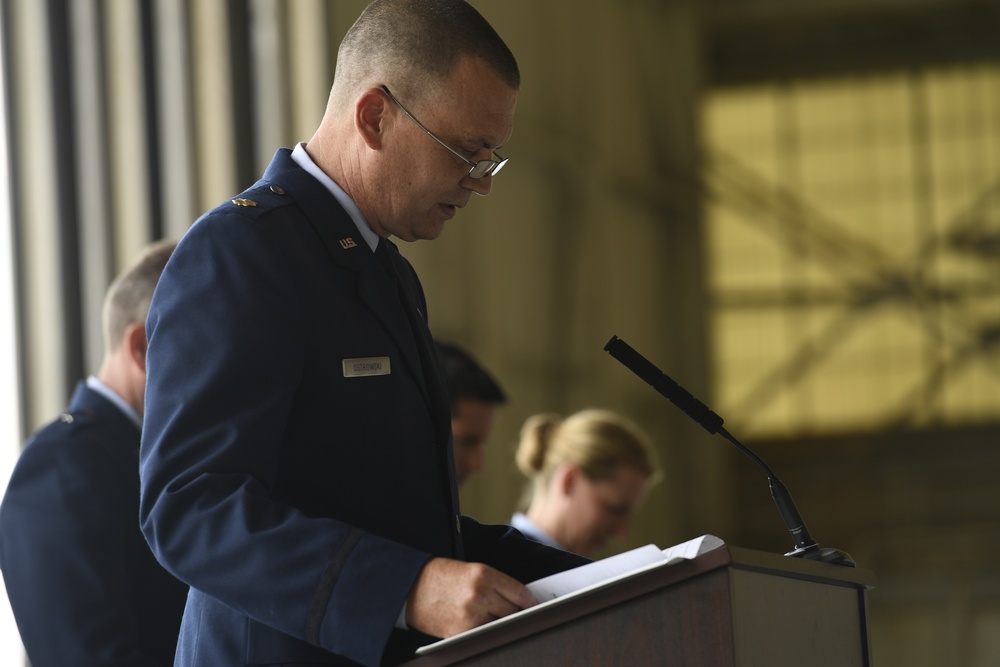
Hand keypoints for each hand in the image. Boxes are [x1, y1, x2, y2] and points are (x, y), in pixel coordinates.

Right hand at [406, 557, 536, 637]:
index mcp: (484, 574)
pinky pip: (483, 635)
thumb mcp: (469, 570)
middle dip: (516, 615)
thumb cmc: (439, 576)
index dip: (530, 602)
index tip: (534, 607)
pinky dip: (485, 633)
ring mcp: (470, 616)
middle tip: (519, 617)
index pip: (520, 593)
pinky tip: (483, 628)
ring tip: (500, 623)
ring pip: (500, 626)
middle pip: (513, 612)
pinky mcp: (460, 633)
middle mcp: (480, 594)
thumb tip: (518, 601)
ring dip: (501, 625)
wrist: (408, 586)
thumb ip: (493, 584)